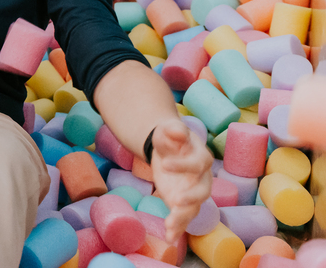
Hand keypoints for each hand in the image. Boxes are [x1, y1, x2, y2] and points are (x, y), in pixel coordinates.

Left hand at [148, 118, 213, 242]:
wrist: (166, 148)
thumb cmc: (170, 137)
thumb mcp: (169, 129)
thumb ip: (174, 129)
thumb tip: (177, 130)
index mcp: (201, 158)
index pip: (198, 163)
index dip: (183, 165)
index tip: (164, 164)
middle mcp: (202, 178)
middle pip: (203, 191)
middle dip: (191, 197)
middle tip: (176, 200)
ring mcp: (193, 193)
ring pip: (194, 208)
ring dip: (183, 218)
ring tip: (170, 225)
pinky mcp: (182, 203)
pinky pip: (183, 218)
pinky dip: (177, 229)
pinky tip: (170, 238)